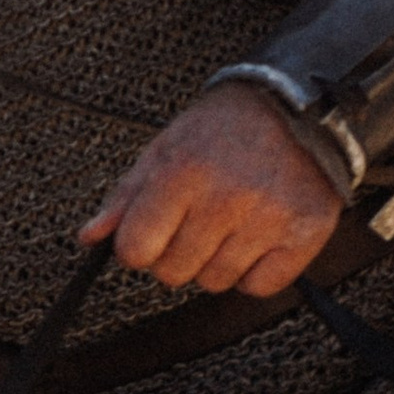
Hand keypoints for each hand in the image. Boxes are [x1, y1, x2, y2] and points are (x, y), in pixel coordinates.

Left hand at [80, 87, 343, 295]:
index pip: (136, 249)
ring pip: (215, 283)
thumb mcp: (165, 148)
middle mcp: (225, 197)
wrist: (296, 106)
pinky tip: (257, 237)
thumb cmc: (224, 128)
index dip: (137, 247)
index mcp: (182, 171)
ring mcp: (267, 218)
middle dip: (176, 255)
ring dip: (216, 262)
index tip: (149, 235)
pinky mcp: (303, 234)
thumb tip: (90, 238)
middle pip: (173, 273)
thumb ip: (126, 196)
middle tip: (196, 222)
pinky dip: (254, 271)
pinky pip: (258, 287)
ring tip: (231, 223)